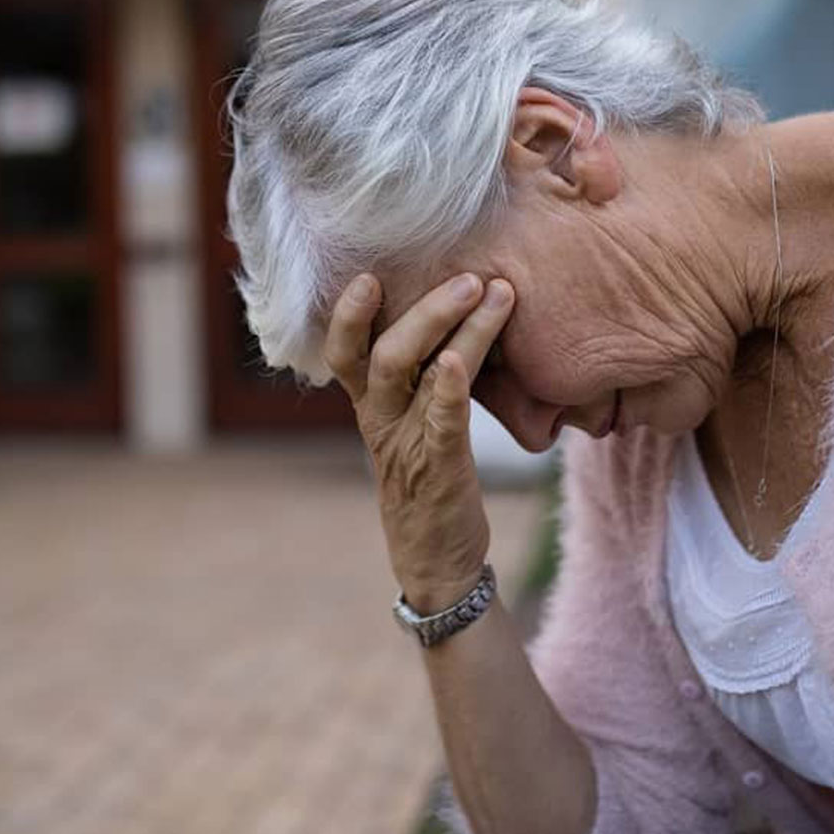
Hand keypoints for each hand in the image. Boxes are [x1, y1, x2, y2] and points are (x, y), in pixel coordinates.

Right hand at [324, 271, 514, 612]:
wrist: (439, 561)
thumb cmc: (433, 479)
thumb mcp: (418, 422)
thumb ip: (424, 375)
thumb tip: (454, 312)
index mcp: (372, 405)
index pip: (344, 352)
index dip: (348, 314)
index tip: (368, 273)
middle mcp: (381, 420)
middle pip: (383, 354)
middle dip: (424, 309)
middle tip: (468, 276)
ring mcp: (408, 445)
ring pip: (417, 377)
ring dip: (455, 331)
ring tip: (490, 293)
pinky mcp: (441, 469)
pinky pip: (442, 425)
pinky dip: (451, 391)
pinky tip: (463, 362)